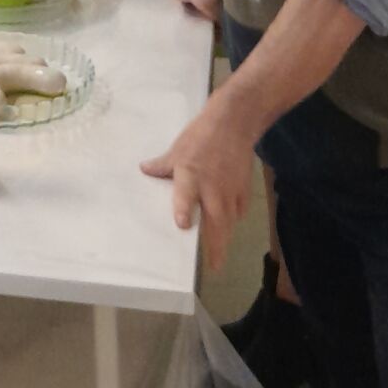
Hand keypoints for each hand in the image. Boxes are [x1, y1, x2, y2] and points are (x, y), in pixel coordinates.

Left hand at [141, 104, 253, 271]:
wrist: (234, 122)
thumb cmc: (201, 134)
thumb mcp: (178, 148)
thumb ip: (163, 164)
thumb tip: (144, 170)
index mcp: (191, 174)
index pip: (186, 195)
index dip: (184, 209)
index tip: (183, 225)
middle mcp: (212, 187)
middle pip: (215, 220)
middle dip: (215, 244)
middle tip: (213, 265)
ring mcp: (230, 190)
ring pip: (228, 221)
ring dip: (224, 238)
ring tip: (218, 255)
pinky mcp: (243, 189)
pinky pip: (238, 211)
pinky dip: (233, 220)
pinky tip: (228, 226)